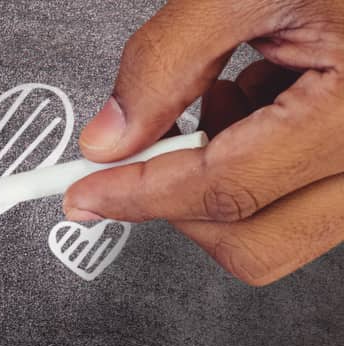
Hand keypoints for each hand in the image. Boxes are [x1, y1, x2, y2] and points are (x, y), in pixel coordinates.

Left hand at [63, 0, 343, 285]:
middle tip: (143, 146)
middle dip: (179, 201)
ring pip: (276, 230)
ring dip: (221, 178)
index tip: (84, 193)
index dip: (138, 194)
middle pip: (254, 242)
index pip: (226, 188)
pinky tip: (262, 96)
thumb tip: (111, 137)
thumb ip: (168, 62)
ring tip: (226, 93)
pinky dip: (256, 161)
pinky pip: (303, 201)